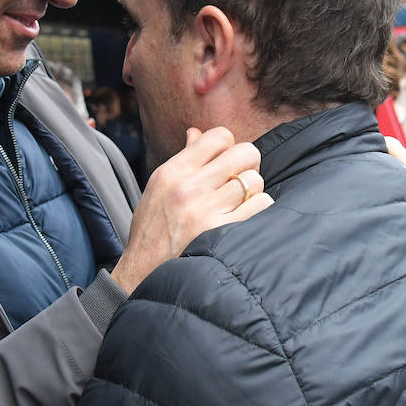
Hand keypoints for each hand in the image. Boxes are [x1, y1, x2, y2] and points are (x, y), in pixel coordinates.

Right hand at [110, 127, 271, 291]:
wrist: (144, 272)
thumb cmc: (153, 229)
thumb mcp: (158, 188)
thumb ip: (182, 160)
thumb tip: (196, 133)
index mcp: (172, 172)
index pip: (218, 137)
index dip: (229, 146)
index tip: (225, 162)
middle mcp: (189, 188)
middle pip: (244, 153)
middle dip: (248, 163)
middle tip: (239, 178)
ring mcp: (206, 211)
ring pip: (255, 181)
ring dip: (252, 190)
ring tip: (239, 202)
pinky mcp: (221, 233)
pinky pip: (260, 205)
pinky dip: (259, 208)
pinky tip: (246, 215)